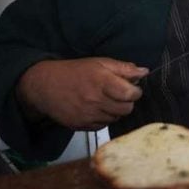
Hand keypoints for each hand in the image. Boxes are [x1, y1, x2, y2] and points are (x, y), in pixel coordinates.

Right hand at [17, 58, 146, 129]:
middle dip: (127, 102)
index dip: (135, 91)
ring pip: (116, 118)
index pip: (131, 94)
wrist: (44, 86)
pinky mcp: (80, 126)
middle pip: (126, 109)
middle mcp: (95, 100)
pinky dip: (104, 118)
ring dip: (116, 110)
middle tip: (120, 95)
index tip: (131, 88)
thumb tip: (144, 72)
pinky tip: (97, 108)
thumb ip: (123, 68)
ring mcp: (87, 115)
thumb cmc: (75, 72)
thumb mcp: (99, 63)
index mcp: (102, 82)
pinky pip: (103, 126)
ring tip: (106, 100)